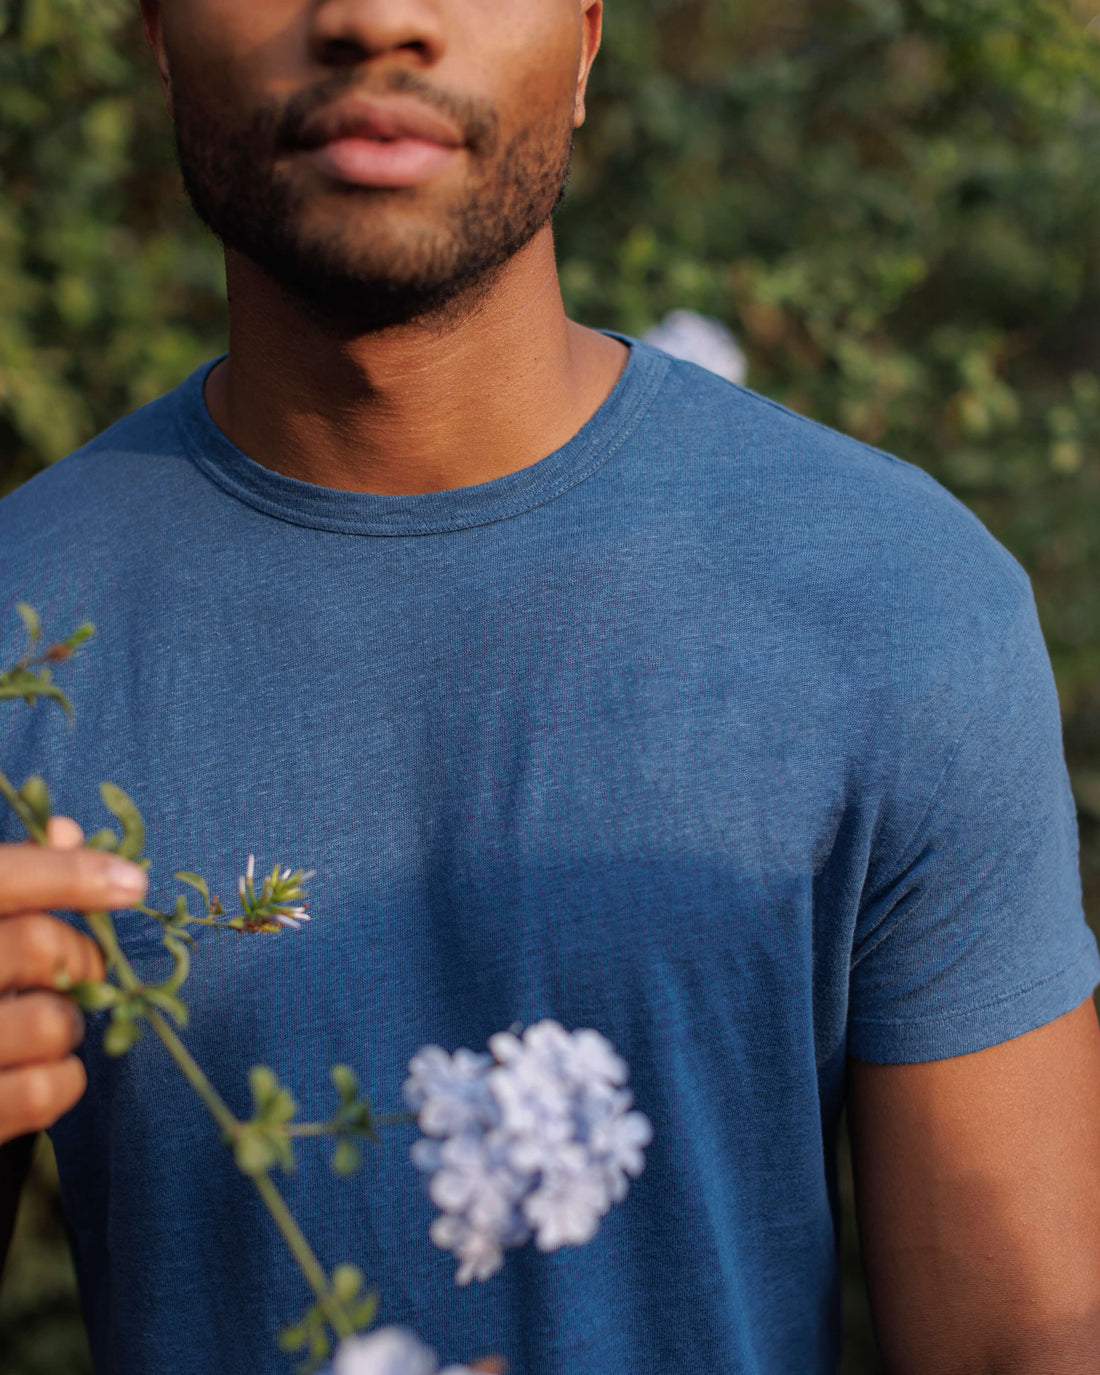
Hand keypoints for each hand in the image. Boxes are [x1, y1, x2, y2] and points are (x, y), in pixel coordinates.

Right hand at [0, 817, 146, 1143]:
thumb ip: (6, 881)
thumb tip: (68, 832)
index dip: (68, 873)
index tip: (132, 881)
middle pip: (38, 946)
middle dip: (82, 955)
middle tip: (83, 967)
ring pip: (52, 1022)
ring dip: (70, 1022)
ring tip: (46, 1022)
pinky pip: (46, 1091)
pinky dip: (64, 1079)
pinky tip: (44, 1071)